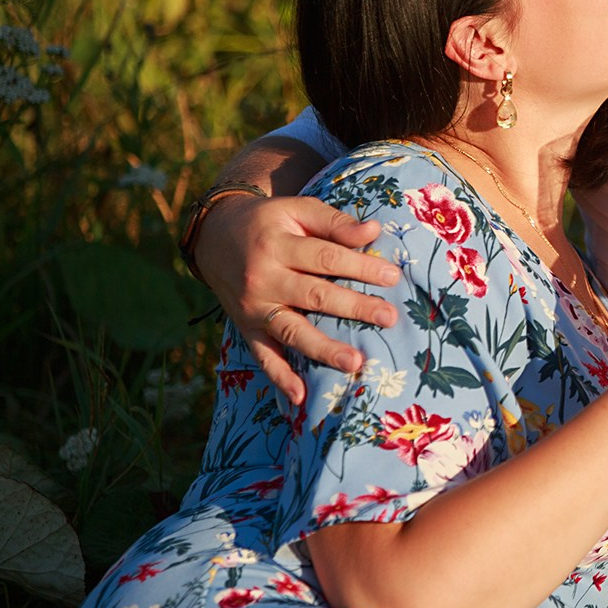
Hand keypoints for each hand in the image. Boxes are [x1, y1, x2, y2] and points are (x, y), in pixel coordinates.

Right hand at [197, 193, 401, 402]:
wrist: (214, 236)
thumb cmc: (268, 222)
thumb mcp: (296, 210)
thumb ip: (333, 221)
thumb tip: (372, 231)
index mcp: (277, 244)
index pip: (326, 257)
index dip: (361, 266)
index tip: (393, 276)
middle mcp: (263, 278)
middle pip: (314, 295)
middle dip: (354, 307)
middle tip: (389, 317)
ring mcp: (253, 308)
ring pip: (291, 331)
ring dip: (323, 349)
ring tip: (355, 362)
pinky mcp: (245, 328)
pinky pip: (263, 356)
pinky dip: (280, 377)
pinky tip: (300, 397)